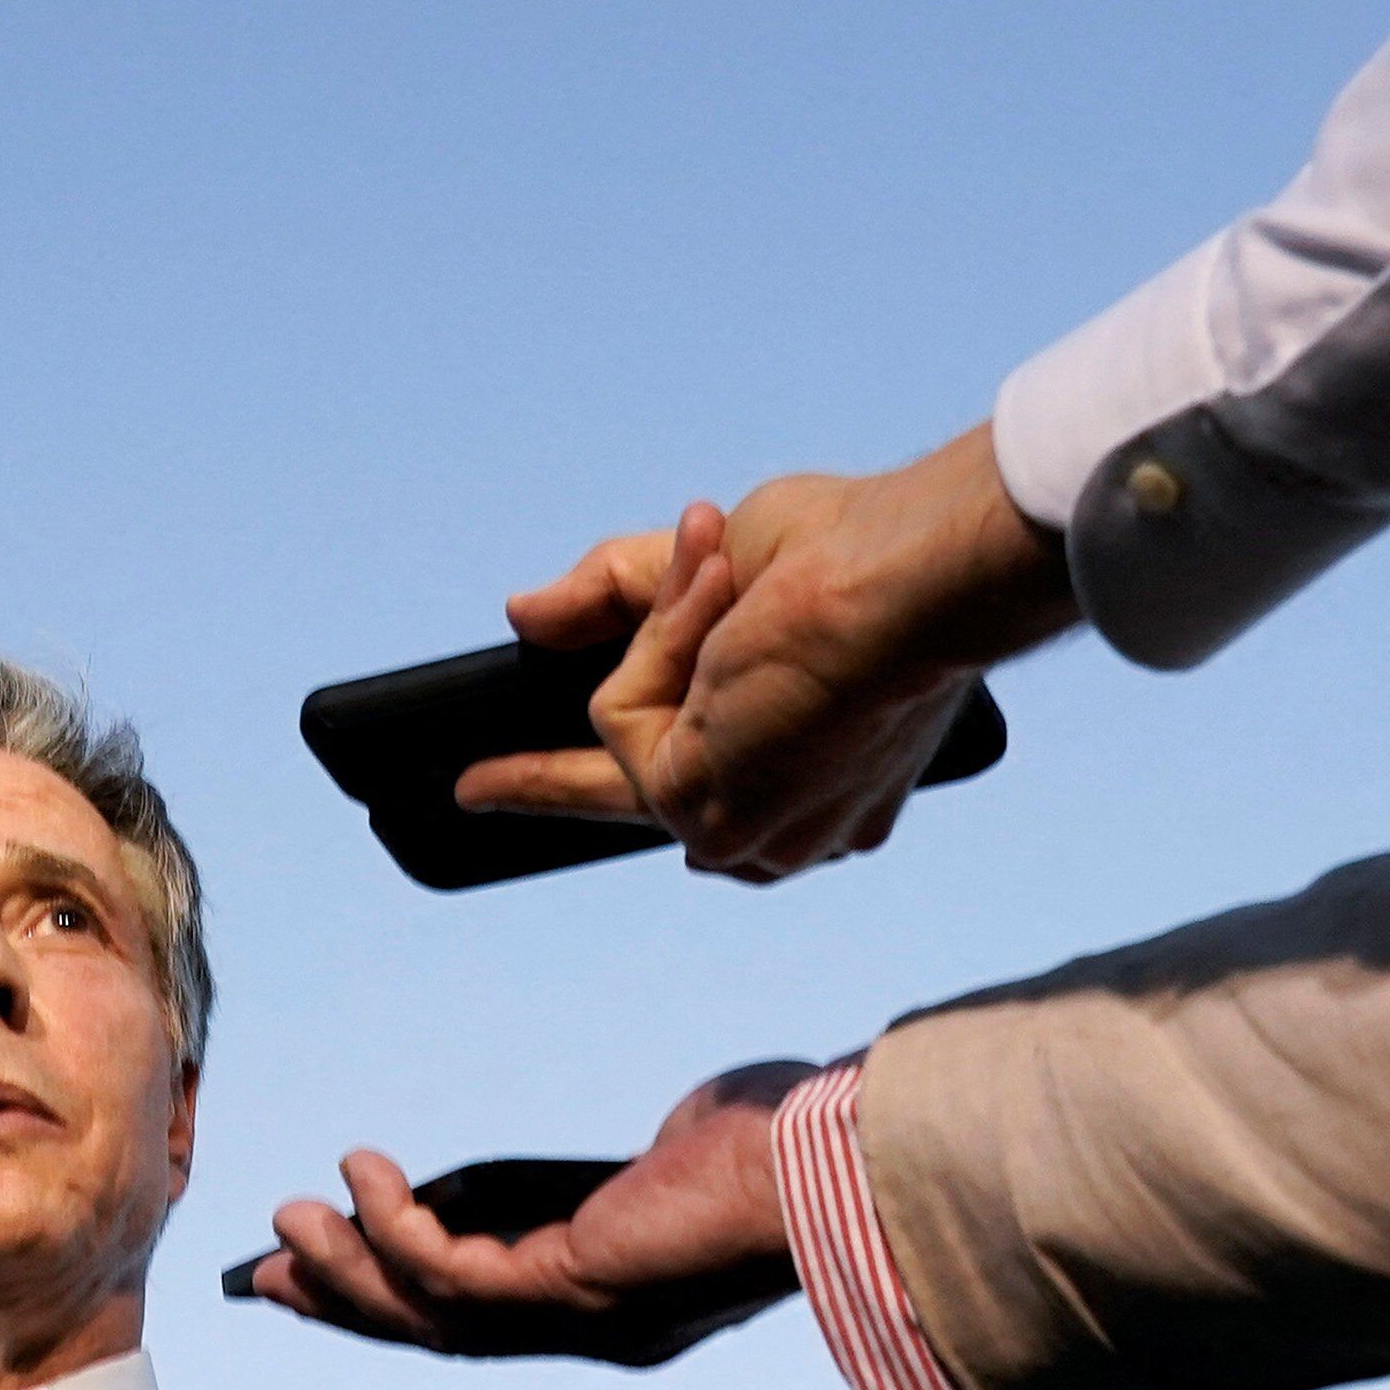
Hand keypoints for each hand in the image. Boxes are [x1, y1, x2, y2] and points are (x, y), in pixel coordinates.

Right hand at [249, 1066, 810, 1362]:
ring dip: (352, 1270)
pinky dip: (397, 1229)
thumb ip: (613, 1181)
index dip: (400, 1293)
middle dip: (351, 1299)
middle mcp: (592, 1329)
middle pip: (441, 1331)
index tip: (334, 1259)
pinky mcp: (576, 1287)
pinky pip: (456, 1271)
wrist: (841, 1161)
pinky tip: (363, 1180)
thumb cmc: (779, 1146)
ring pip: (434, 1315)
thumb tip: (588, 1173)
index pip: (485, 1315)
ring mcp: (582, 1319)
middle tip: (272, 1271)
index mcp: (613, 1306)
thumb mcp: (672, 1162)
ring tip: (289, 1221)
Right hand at [455, 425, 1078, 879]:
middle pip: (637, 793)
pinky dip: (665, 640)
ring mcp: (742, 832)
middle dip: (546, 781)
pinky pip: (620, 710)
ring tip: (745, 579)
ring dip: (670, 631)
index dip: (625, 791)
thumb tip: (520, 615)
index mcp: (819, 784)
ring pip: (625, 725)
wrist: (917, 583)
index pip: (695, 794)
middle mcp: (787, 832)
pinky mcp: (697, 808)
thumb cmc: (862, 557)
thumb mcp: (722, 568)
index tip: (550, 808)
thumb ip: (619, 597)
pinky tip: (739, 613)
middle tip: (471, 785)